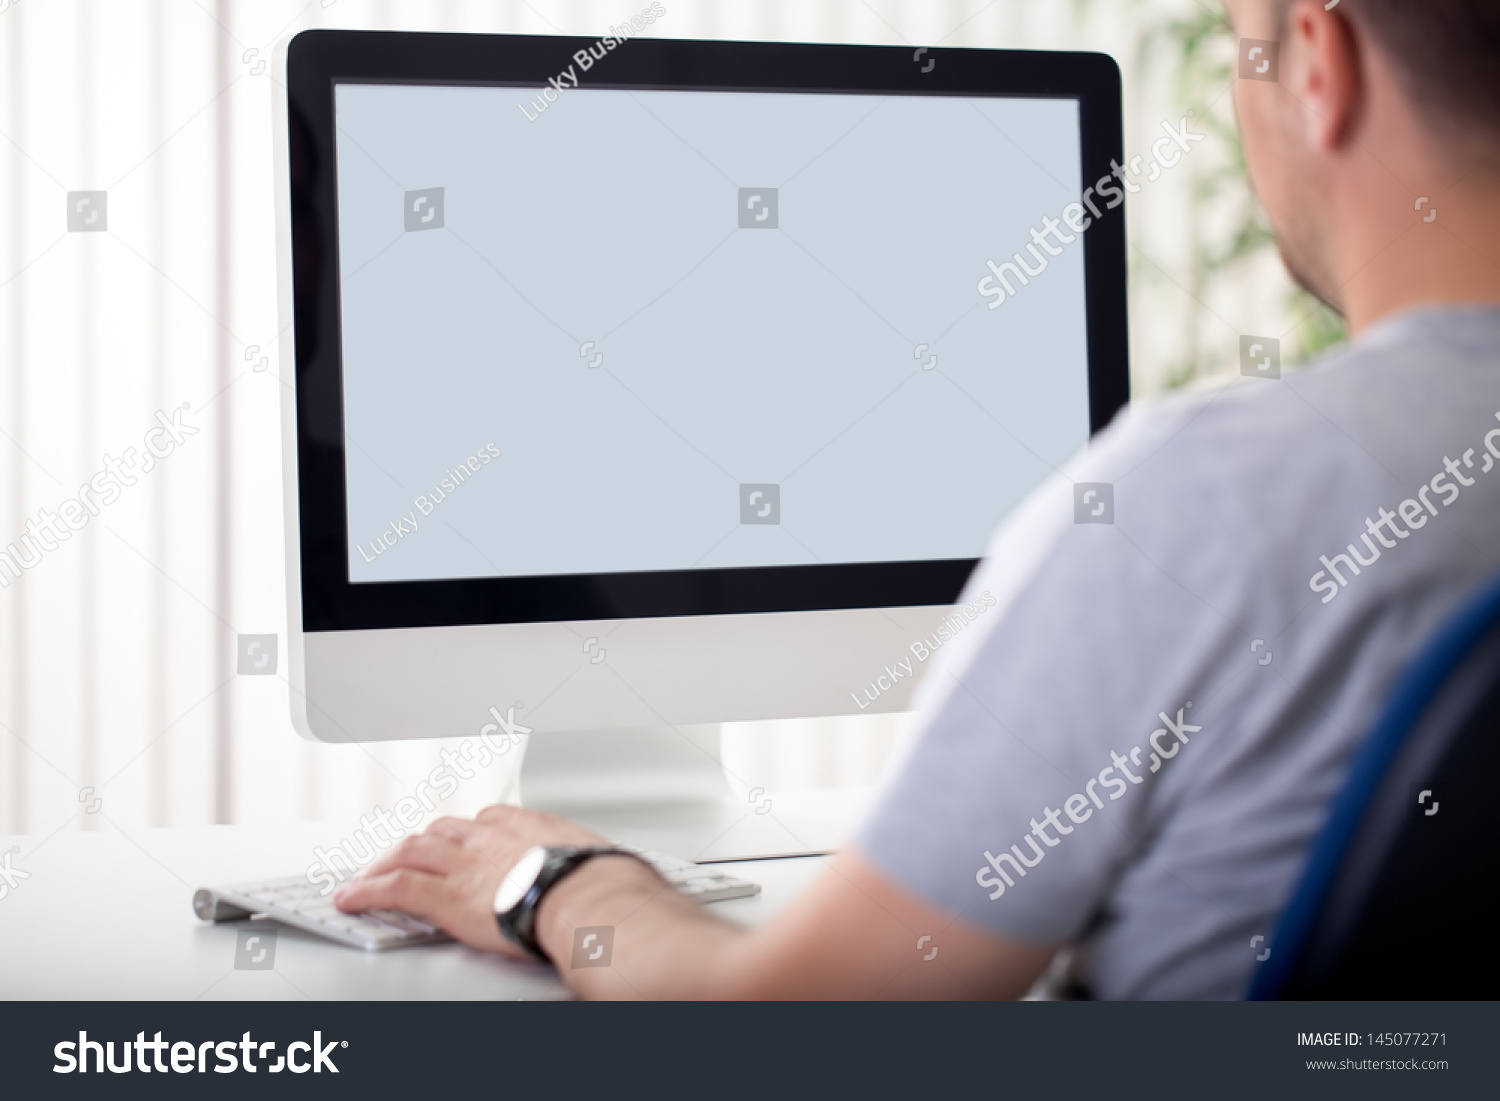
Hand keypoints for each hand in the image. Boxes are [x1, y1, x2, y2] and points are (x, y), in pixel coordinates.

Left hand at [333, 805, 606, 956]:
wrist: (590, 901)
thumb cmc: (603, 886)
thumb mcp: (601, 862)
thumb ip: (590, 865)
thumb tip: (612, 876)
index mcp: (530, 827)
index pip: (488, 820)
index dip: (468, 831)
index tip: (463, 839)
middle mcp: (491, 838)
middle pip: (441, 831)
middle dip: (419, 842)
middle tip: (403, 855)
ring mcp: (465, 864)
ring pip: (409, 852)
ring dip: (383, 863)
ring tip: (367, 876)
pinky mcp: (446, 897)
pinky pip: (395, 887)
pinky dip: (367, 890)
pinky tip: (352, 898)